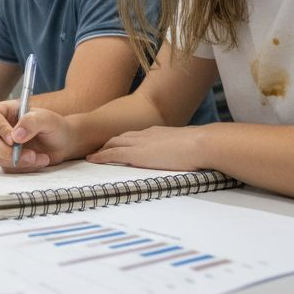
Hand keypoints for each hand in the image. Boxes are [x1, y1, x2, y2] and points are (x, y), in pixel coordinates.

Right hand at [0, 100, 75, 172]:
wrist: (63, 143)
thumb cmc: (54, 126)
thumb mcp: (48, 119)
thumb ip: (32, 122)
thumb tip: (16, 135)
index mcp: (5, 112)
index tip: (13, 139)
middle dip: (4, 150)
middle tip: (27, 154)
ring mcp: (1, 145)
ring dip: (18, 161)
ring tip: (39, 156)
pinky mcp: (7, 161)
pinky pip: (8, 168)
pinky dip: (25, 167)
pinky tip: (40, 160)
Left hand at [86, 125, 206, 170]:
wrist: (200, 143)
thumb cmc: (201, 147)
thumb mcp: (188, 147)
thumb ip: (182, 150)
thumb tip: (188, 157)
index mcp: (158, 133)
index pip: (135, 135)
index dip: (124, 140)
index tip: (116, 145)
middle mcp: (146, 134)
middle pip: (121, 136)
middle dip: (108, 143)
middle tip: (97, 150)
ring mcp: (140, 143)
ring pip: (113, 143)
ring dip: (102, 149)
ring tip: (92, 156)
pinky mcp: (136, 153)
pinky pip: (113, 154)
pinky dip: (101, 156)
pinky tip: (92, 160)